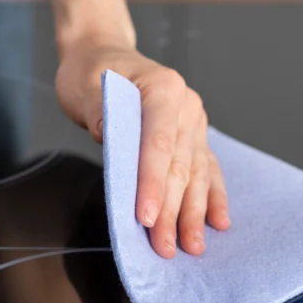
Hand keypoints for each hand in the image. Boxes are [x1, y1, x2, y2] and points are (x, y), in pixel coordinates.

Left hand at [55, 32, 229, 258]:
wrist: (104, 55)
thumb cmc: (92, 71)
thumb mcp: (84, 84)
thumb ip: (98, 109)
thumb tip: (109, 136)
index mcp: (164, 88)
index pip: (159, 143)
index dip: (152, 183)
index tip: (145, 218)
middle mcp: (187, 106)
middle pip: (179, 166)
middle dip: (171, 210)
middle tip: (163, 248)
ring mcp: (194, 123)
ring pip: (196, 174)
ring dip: (194, 213)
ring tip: (192, 247)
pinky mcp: (193, 138)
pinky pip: (206, 170)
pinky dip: (212, 198)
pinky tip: (219, 223)